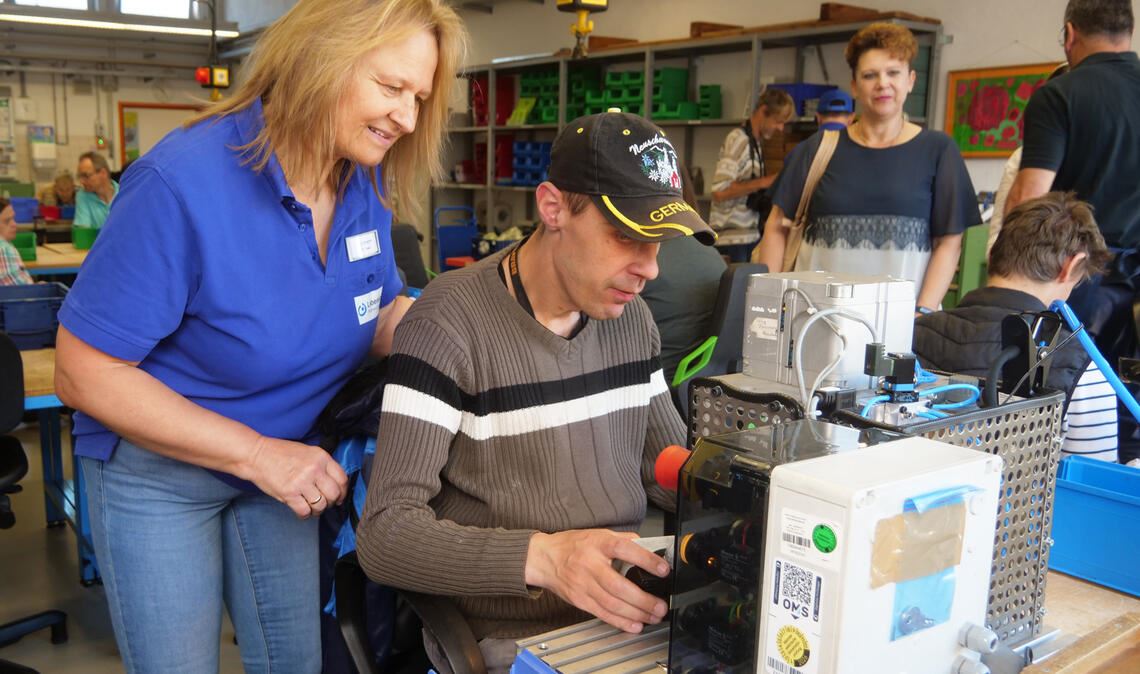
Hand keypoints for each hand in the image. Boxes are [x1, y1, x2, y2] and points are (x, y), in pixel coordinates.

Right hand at [245, 436, 348, 517]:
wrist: (257, 455)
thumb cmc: (281, 453)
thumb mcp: (308, 452)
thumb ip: (322, 465)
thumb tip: (335, 483)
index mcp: (321, 457)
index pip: (342, 479)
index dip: (343, 492)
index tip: (339, 497)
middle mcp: (314, 469)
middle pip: (334, 494)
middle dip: (332, 502)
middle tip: (325, 503)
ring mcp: (302, 482)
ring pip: (321, 505)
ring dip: (317, 510)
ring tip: (311, 506)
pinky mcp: (289, 493)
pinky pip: (305, 511)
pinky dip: (305, 515)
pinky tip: (301, 510)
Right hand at [525, 529, 669, 632]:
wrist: (543, 558)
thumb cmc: (572, 545)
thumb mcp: (598, 534)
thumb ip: (622, 539)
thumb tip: (647, 546)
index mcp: (598, 544)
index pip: (625, 549)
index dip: (645, 560)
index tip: (663, 570)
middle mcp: (591, 564)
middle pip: (619, 585)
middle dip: (643, 600)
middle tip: (660, 606)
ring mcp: (583, 584)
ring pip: (612, 603)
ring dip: (635, 614)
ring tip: (652, 617)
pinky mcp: (579, 600)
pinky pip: (602, 613)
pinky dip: (620, 622)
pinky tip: (634, 625)